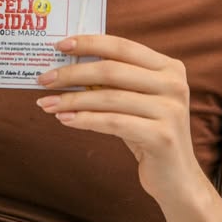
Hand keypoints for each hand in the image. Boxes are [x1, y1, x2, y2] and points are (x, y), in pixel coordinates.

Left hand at [35, 35, 205, 202]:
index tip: (59, 46)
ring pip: (108, 98)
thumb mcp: (135, 100)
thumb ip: (114, 82)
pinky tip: (64, 119)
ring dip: (72, 99)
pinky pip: (113, 123)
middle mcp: (174, 84)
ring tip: (48, 103)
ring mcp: (171, 110)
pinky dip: (84, 119)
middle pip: (111, 70)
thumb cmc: (147, 132)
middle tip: (44, 79)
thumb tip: (67, 66)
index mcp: (169, 67)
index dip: (89, 43)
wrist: (176, 178)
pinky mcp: (162, 136)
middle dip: (72, 73)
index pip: (122, 47)